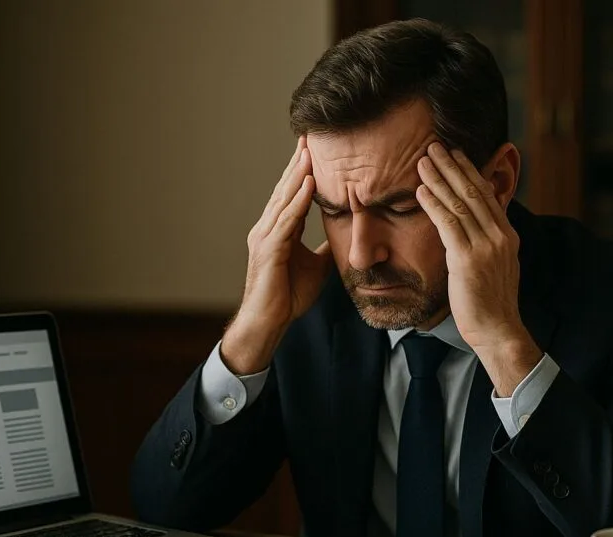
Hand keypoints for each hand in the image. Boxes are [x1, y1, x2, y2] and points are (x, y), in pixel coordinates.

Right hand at [222, 137, 332, 374]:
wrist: (268, 322)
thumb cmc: (287, 297)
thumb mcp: (316, 267)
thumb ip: (327, 248)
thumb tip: (347, 236)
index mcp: (278, 231)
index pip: (292, 195)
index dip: (302, 172)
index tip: (313, 150)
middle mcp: (267, 228)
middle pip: (285, 189)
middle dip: (298, 164)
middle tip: (309, 138)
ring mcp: (265, 237)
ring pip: (284, 199)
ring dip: (298, 175)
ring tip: (309, 153)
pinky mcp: (268, 249)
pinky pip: (286, 220)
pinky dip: (297, 201)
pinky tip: (308, 184)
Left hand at [416, 142, 541, 396]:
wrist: (498, 330)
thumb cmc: (490, 303)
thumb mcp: (494, 266)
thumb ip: (485, 243)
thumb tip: (471, 228)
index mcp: (507, 235)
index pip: (486, 195)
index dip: (469, 171)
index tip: (455, 154)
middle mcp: (499, 235)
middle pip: (473, 191)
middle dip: (452, 166)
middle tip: (434, 145)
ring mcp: (486, 246)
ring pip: (460, 203)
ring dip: (439, 179)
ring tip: (423, 160)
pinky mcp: (468, 259)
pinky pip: (448, 225)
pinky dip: (434, 205)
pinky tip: (421, 191)